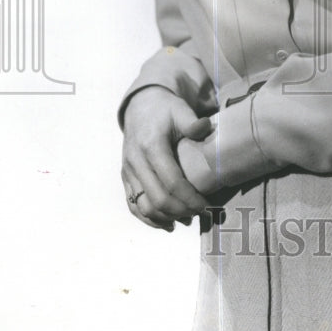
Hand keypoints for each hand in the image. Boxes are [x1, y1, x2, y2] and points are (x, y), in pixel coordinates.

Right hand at [121, 85, 213, 230]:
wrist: (140, 106)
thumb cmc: (165, 110)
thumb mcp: (180, 110)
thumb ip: (192, 122)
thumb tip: (205, 127)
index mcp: (151, 146)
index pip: (171, 182)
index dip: (189, 198)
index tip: (206, 204)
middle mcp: (136, 161)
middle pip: (157, 198)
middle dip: (181, 210)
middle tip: (200, 213)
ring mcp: (127, 171)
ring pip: (143, 206)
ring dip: (165, 218)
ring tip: (186, 220)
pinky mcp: (125, 177)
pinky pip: (133, 204)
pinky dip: (149, 218)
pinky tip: (166, 224)